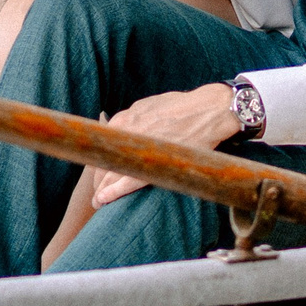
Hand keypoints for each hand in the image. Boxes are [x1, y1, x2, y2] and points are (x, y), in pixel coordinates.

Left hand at [92, 83, 239, 205]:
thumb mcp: (152, 105)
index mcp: (125, 119)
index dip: (100, 159)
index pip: (102, 144)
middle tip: (97, 189)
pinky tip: (103, 200)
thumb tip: (130, 128)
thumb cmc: (184, 107)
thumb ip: (136, 118)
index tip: (101, 169)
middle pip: (103, 159)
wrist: (207, 111)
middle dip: (99, 176)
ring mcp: (138, 148)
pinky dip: (112, 192)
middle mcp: (126, 132)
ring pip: (111, 172)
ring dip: (102, 188)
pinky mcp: (152, 163)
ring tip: (97, 200)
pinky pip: (127, 180)